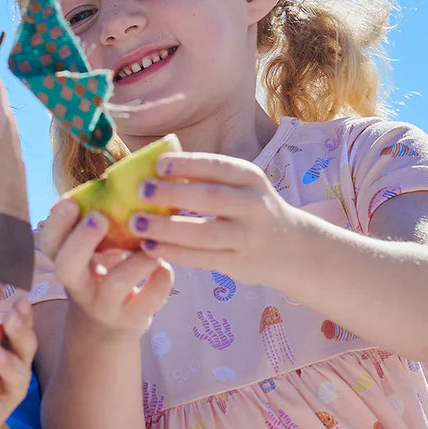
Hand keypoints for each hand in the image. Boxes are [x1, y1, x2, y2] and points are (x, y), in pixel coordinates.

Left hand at [0, 297, 36, 428]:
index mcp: (9, 351)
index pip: (21, 328)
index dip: (24, 314)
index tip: (19, 297)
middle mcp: (14, 371)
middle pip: (26, 349)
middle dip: (20, 332)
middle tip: (10, 316)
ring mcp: (6, 396)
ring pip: (16, 379)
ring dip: (6, 364)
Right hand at [39, 197, 173, 338]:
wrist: (108, 329)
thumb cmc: (103, 276)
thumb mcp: (94, 254)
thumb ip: (100, 227)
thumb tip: (126, 177)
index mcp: (67, 263)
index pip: (48, 245)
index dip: (56, 223)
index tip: (71, 203)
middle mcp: (80, 287)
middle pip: (66, 268)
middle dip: (81, 241)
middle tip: (100, 219)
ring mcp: (105, 306)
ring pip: (115, 283)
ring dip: (136, 259)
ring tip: (149, 244)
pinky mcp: (132, 319)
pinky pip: (149, 300)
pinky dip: (161, 278)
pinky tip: (164, 266)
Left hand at [123, 152, 298, 285]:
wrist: (291, 246)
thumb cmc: (249, 210)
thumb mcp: (241, 186)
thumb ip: (207, 179)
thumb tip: (152, 170)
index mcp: (250, 178)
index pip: (218, 166)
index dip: (188, 164)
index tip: (158, 164)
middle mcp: (253, 205)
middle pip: (210, 198)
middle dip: (173, 193)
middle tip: (140, 190)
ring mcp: (248, 237)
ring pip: (204, 233)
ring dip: (167, 228)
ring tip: (136, 223)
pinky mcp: (240, 264)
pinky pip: (202, 259)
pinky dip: (174, 253)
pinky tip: (150, 248)